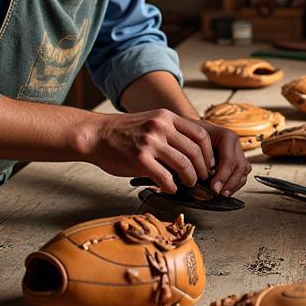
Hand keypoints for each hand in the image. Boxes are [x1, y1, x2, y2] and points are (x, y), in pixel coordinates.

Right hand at [88, 109, 217, 192]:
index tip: (209, 164)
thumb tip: (194, 154)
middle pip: (195, 151)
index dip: (209, 153)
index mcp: (167, 117)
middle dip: (202, 169)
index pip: (200, 134)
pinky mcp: (139, 159)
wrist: (96, 135)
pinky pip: (165, 177)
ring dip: (190, 179)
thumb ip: (172, 132)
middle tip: (202, 178)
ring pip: (183, 164)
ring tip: (188, 184)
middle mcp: (161, 127)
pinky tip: (171, 189)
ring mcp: (150, 142)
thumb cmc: (125, 132)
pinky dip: (172, 186)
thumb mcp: (152, 121)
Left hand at [197, 120, 250, 195]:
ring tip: (221, 194)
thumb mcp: (191, 141)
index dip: (223, 176)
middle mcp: (235, 144)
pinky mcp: (237, 161)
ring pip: (243, 171)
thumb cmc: (191, 135)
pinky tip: (224, 191)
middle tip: (218, 193)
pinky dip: (234, 185)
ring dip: (233, 185)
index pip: (229, 159)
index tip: (214, 188)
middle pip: (240, 167)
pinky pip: (241, 175)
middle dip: (229, 183)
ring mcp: (238, 152)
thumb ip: (196, 156)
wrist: (192, 131)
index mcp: (227, 136)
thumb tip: (198, 176)